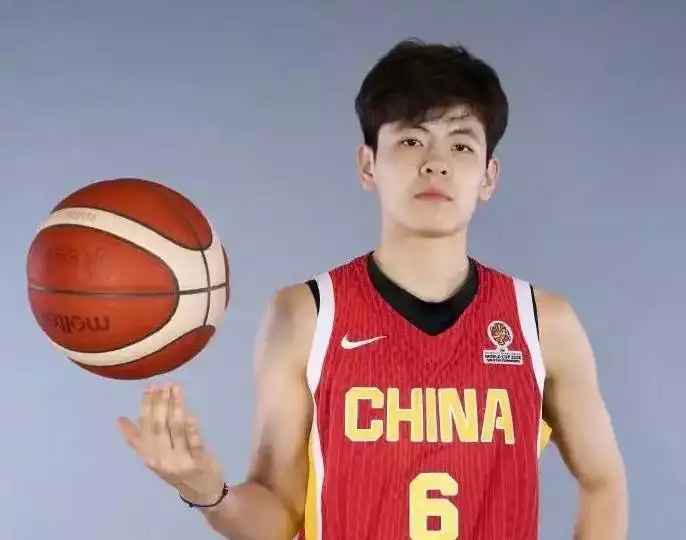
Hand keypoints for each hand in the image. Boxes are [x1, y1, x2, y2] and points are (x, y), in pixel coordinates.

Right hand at [116, 383, 225, 505]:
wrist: (200, 492)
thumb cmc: (175, 468)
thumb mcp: (153, 456)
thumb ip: (137, 438)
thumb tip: (118, 419)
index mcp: (148, 454)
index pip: (144, 426)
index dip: (147, 405)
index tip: (150, 386)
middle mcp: (160, 458)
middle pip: (159, 425)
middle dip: (162, 402)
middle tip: (165, 383)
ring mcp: (180, 461)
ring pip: (176, 429)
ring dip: (176, 406)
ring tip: (177, 388)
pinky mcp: (198, 462)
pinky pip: (194, 443)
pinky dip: (192, 429)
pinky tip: (191, 415)